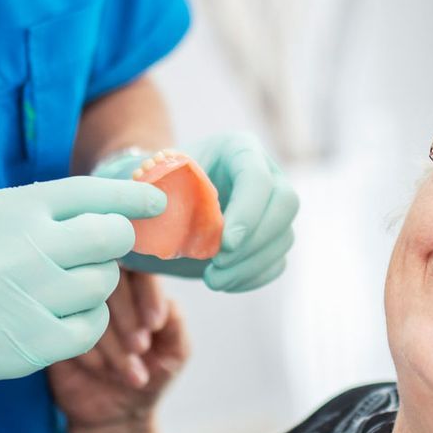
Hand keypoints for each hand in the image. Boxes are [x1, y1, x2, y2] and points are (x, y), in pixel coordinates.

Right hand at [0, 176, 165, 402]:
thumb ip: (44, 207)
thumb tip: (113, 205)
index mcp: (13, 210)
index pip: (91, 194)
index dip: (132, 199)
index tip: (157, 203)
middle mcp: (25, 249)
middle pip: (110, 238)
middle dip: (117, 241)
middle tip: (104, 248)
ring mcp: (31, 298)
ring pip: (104, 284)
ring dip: (95, 283)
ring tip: (61, 285)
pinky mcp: (34, 342)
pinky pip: (91, 326)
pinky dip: (85, 320)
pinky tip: (60, 314)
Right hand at [47, 277, 190, 429]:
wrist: (116, 414)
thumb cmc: (152, 374)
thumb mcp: (175, 351)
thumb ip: (175, 320)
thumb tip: (163, 301)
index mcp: (138, 286)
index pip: (140, 267)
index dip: (148, 292)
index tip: (155, 324)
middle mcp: (106, 290)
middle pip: (110, 279)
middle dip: (128, 316)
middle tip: (140, 348)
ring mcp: (77, 307)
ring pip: (87, 303)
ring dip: (110, 339)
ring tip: (129, 371)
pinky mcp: (55, 327)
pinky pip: (63, 325)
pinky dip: (85, 347)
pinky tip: (99, 368)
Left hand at [100, 132, 298, 291]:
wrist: (162, 201)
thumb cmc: (153, 185)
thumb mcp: (147, 179)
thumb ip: (146, 187)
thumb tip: (149, 203)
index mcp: (238, 149)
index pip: (258, 177)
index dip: (248, 211)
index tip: (225, 244)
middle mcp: (266, 173)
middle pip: (285, 205)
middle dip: (255, 242)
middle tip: (218, 267)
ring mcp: (273, 206)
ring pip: (283, 236)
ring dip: (251, 265)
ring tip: (213, 280)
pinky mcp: (271, 236)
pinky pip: (276, 261)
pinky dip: (253, 277)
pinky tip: (224, 282)